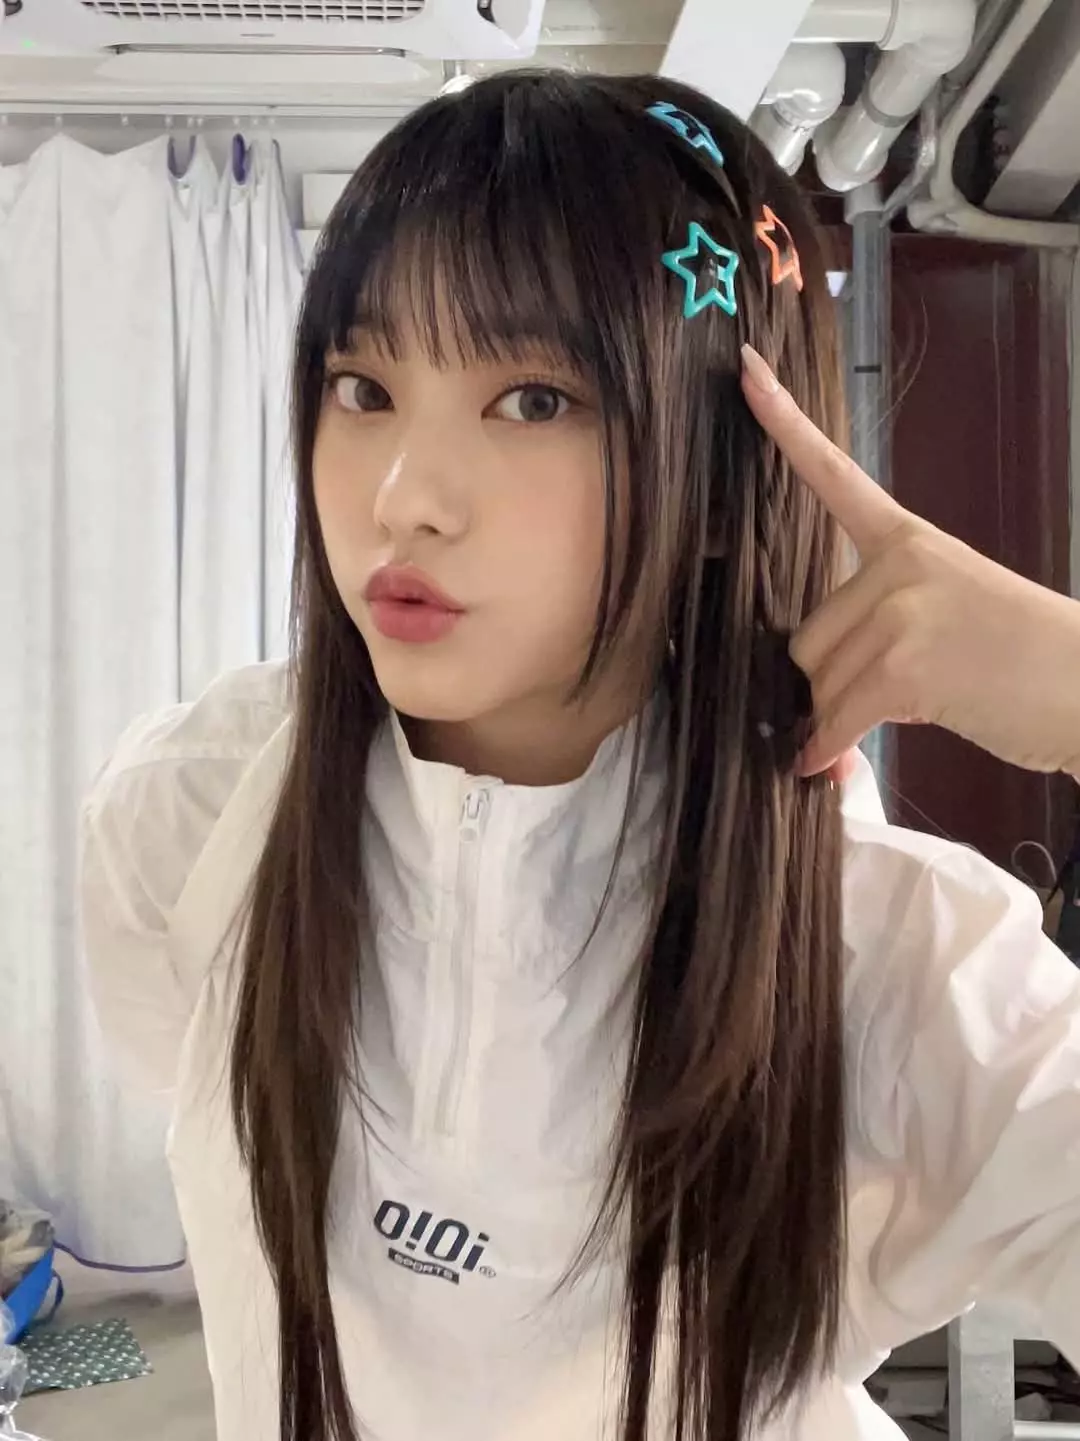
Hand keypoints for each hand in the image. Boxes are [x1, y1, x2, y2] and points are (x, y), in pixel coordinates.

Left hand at [740, 344, 1079, 782]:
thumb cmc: (1024, 660)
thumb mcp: (952, 614)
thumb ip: (883, 631)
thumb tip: (811, 726)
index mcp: (907, 540)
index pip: (834, 476)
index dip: (783, 424)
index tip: (744, 371)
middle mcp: (898, 565)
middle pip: (806, 638)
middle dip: (829, 684)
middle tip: (882, 701)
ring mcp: (901, 611)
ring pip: (818, 684)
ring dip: (838, 720)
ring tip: (898, 720)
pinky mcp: (903, 667)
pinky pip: (834, 721)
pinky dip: (826, 752)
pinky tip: (825, 768)